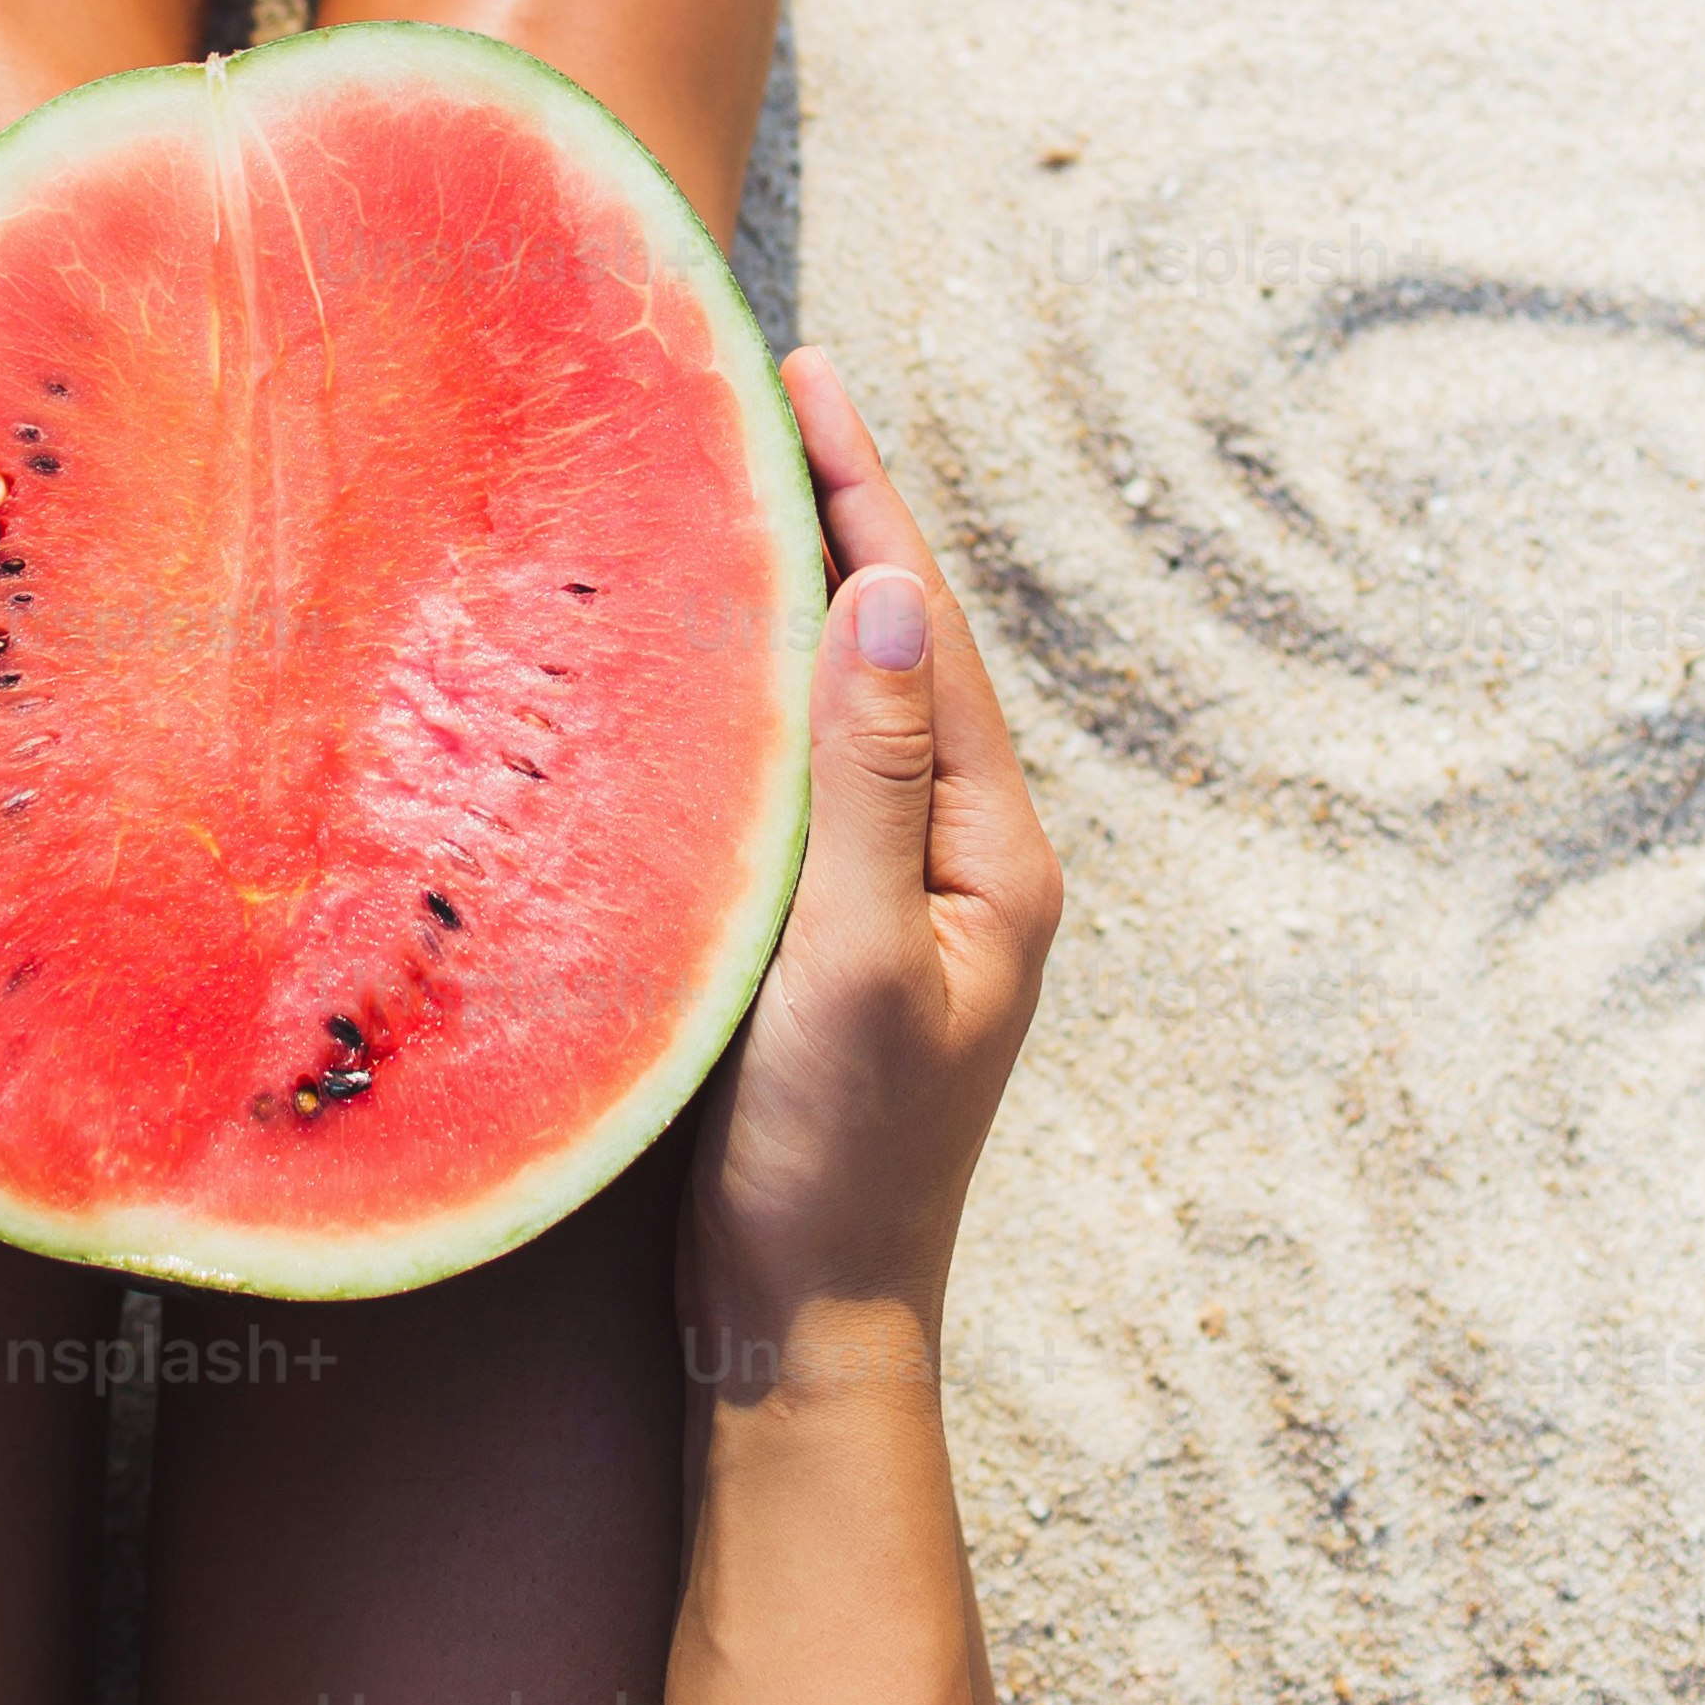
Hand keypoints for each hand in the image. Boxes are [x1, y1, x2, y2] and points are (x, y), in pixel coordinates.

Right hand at [684, 351, 1061, 1378]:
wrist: (808, 1329)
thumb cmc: (834, 1163)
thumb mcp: (855, 960)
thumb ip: (872, 779)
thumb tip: (889, 595)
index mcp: (996, 852)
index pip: (927, 628)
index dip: (864, 495)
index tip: (805, 375)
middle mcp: (968, 858)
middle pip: (902, 645)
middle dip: (839, 513)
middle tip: (764, 391)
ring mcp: (908, 896)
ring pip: (855, 701)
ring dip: (803, 589)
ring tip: (736, 481)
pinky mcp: (843, 933)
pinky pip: (813, 767)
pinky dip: (766, 684)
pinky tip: (708, 656)